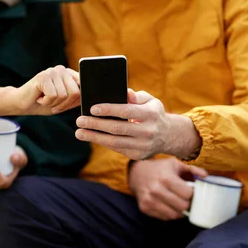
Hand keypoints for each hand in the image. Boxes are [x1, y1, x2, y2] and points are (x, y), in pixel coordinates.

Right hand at [14, 65, 80, 114]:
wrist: (21, 104)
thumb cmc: (43, 103)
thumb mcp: (63, 103)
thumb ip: (76, 98)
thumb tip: (89, 97)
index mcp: (68, 74)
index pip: (82, 86)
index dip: (75, 100)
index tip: (64, 104)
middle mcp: (61, 70)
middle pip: (75, 92)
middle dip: (64, 104)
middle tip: (52, 103)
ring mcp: (52, 71)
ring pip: (63, 95)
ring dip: (53, 104)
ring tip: (44, 99)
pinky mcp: (43, 76)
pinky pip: (53, 95)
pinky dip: (45, 102)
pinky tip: (39, 98)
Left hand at [75, 89, 200, 159]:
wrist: (168, 136)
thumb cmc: (153, 113)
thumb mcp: (150, 101)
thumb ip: (136, 96)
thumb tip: (125, 92)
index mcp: (151, 114)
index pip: (127, 111)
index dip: (108, 110)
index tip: (92, 108)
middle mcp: (148, 131)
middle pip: (117, 128)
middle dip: (96, 124)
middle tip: (79, 121)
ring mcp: (143, 145)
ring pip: (114, 142)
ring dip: (94, 137)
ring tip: (79, 132)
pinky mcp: (138, 155)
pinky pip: (117, 148)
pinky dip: (102, 142)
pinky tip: (91, 137)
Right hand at [129, 158, 207, 219]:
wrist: (136, 172)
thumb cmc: (159, 168)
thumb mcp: (175, 164)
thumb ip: (192, 170)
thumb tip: (205, 176)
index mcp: (166, 178)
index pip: (188, 194)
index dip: (192, 194)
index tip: (191, 191)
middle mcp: (156, 190)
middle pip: (182, 206)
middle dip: (187, 203)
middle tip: (186, 199)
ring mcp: (149, 200)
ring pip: (174, 215)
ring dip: (179, 210)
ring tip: (178, 202)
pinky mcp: (144, 208)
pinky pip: (164, 217)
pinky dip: (169, 213)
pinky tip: (168, 205)